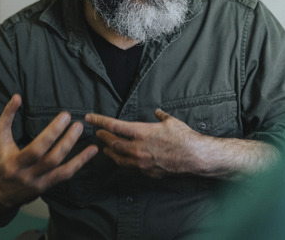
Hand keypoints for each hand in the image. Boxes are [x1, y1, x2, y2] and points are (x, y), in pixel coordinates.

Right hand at [0, 94, 97, 205]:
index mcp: (14, 162)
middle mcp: (28, 175)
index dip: (52, 132)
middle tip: (77, 123)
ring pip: (61, 168)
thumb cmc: (3, 163)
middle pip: (51, 159)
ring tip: (82, 131)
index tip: (64, 116)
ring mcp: (39, 183)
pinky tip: (92, 151)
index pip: (37, 148)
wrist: (1, 194)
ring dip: (76, 152)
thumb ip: (6, 119)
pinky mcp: (48, 186)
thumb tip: (17, 97)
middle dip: (66, 140)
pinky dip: (80, 162)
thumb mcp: (1, 142)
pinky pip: (66, 175)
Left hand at [85, 109, 202, 177]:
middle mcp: (138, 148)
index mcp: (141, 132)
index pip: (114, 126)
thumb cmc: (184, 137)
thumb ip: (161, 116)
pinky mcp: (147, 172)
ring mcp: (141, 162)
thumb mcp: (171, 121)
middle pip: (113, 143)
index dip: (99, 121)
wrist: (195, 157)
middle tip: (98, 133)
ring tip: (106, 148)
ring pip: (119, 158)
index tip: (89, 118)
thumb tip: (157, 112)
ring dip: (110, 151)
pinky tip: (123, 159)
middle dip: (103, 137)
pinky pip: (130, 167)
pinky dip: (124, 161)